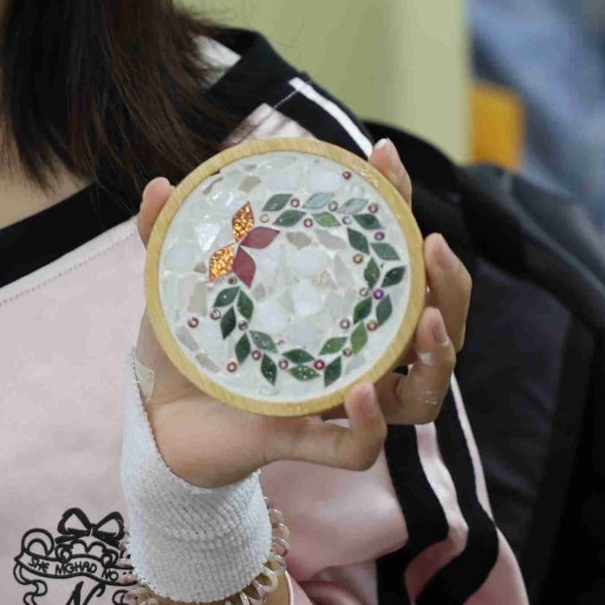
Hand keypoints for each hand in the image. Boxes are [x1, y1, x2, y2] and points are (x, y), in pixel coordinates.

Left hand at [131, 138, 474, 489]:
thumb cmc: (187, 345)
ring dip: (436, 358)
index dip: (396, 203)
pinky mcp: (304, 441)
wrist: (154, 417)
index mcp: (337, 307)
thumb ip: (166, 233)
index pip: (390, 255)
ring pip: (420, 394)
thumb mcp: (177, 282)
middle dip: (451, 286)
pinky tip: (361, 392)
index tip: (381, 156)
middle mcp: (352, 353)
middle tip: (434, 244)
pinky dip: (370, 424)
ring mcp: (334, 400)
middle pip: (436, 327)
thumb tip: (159, 184)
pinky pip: (360, 448)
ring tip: (426, 320)